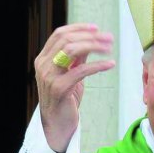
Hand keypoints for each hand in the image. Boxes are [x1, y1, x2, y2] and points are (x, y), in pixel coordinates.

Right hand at [34, 24, 114, 152]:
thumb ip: (76, 58)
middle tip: (108, 38)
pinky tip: (110, 64)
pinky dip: (98, 65)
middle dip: (90, 36)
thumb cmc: (65, 99)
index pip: (59, 34)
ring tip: (109, 49)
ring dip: (94, 46)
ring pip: (72, 50)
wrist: (57, 124)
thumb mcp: (70, 74)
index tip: (96, 28)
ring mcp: (49, 76)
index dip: (78, 28)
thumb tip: (90, 41)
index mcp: (43, 59)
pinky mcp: (59, 88)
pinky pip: (81, 70)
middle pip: (67, 39)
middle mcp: (43, 65)